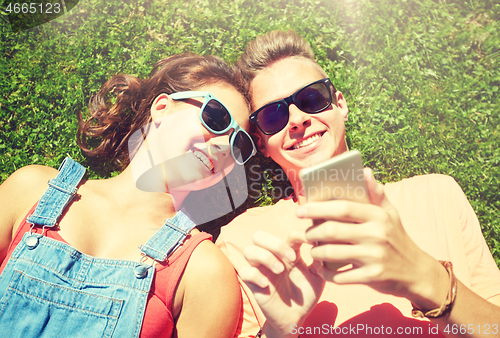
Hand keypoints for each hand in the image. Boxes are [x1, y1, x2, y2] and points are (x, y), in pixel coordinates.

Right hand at [239, 230, 324, 336]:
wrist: (296, 318)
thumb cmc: (305, 296)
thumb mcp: (317, 277)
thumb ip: (320, 261)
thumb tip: (324, 244)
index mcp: (287, 253)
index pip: (287, 235)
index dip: (298, 235)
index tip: (311, 243)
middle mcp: (271, 257)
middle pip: (259, 236)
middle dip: (276, 244)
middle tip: (291, 258)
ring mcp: (260, 270)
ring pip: (249, 250)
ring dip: (265, 257)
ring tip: (280, 270)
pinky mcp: (253, 284)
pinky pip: (244, 272)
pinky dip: (255, 275)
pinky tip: (267, 284)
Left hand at [298, 168, 448, 308]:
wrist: (417, 272)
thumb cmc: (397, 238)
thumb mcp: (391, 214)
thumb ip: (376, 193)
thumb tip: (365, 171)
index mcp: (378, 216)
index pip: (343, 207)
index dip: (318, 207)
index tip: (301, 209)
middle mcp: (377, 234)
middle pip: (332, 230)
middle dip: (312, 232)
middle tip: (305, 234)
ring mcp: (375, 257)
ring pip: (331, 253)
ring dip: (316, 253)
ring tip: (313, 250)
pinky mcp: (373, 277)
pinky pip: (339, 276)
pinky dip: (326, 274)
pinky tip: (321, 270)